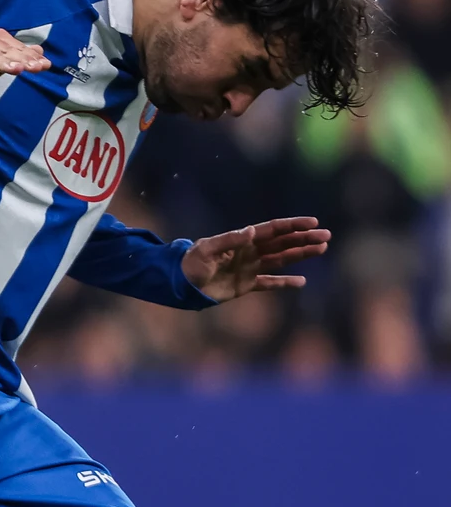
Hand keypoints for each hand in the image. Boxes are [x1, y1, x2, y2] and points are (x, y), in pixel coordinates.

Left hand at [181, 217, 330, 301]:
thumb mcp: (208, 249)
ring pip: (281, 259)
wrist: (180, 283)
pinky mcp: (246, 284)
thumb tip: (251, 231)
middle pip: (282, 243)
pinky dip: (284, 282)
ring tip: (321, 249)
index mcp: (242, 240)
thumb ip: (230, 240)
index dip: (292, 226)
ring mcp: (250, 268)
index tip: (312, 222)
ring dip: (300, 255)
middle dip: (304, 239)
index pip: (273, 230)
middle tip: (326, 236)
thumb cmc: (191, 262)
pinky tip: (301, 281)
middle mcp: (250, 252)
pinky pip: (269, 282)